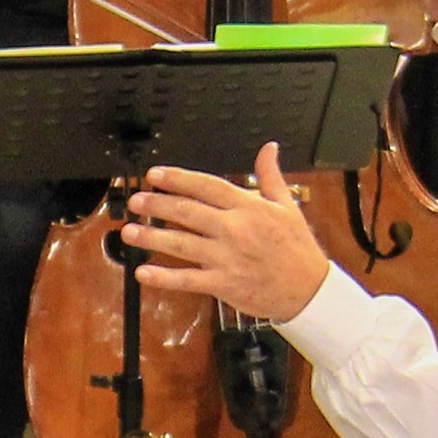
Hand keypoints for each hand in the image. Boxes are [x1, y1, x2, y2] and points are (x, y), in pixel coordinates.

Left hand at [119, 148, 335, 322]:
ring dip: (151, 237)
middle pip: (186, 212)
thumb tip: (269, 148)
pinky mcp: (223, 284)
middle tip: (135, 201)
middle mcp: (234, 229)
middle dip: (156, 205)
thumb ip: (270, 175)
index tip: (155, 176)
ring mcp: (226, 258)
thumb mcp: (287, 205)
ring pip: (180, 244)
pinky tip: (143, 272)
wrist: (309, 289)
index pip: (205, 186)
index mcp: (248, 207)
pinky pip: (187, 280)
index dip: (177, 179)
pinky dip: (163, 277)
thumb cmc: (297, 248)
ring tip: (128, 231)